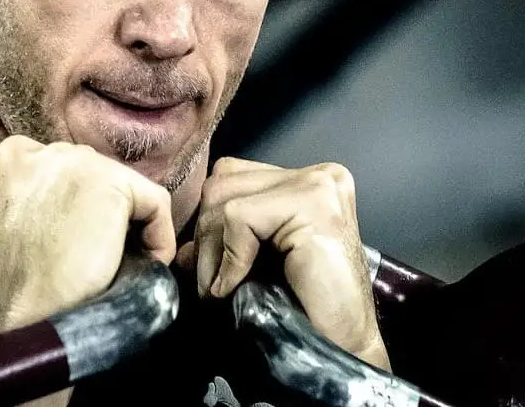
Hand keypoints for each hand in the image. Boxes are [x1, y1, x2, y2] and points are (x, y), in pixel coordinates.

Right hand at [0, 135, 175, 333]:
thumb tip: (59, 204)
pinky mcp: (108, 181)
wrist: (28, 319)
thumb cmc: (13, 290)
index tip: (73, 238)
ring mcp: (70, 162)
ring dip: (123, 222)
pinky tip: (144, 264)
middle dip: (95, 209)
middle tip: (98, 250)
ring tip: (116, 259)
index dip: (68, 205)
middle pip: (86, 171)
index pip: (51, 170)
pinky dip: (158, 236)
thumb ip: (21, 200)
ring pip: (118, 185)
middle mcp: (29, 150)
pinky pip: (154, 202)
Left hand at [176, 157, 388, 370]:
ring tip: (219, 289)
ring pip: (225, 198)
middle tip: (210, 284)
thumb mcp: (257, 265)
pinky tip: (236, 287)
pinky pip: (240, 218)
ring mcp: (319, 186)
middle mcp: (319, 175)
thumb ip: (225, 244)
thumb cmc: (307, 310)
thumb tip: (181, 248)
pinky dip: (229, 258)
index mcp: (308, 182)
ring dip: (212, 251)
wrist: (342, 349)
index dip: (210, 224)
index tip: (210, 270)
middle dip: (205, 238)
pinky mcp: (314, 206)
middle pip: (223, 183)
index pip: (232, 177)